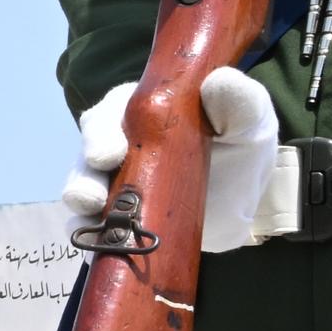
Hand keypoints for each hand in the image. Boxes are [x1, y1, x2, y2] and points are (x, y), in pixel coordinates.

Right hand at [63, 70, 281, 254]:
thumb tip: (219, 83)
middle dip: (84, 177)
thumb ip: (239, 102)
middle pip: (87, 156)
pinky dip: (90, 237)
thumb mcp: (249, 121)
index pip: (109, 114)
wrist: (245, 197)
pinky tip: (96, 247)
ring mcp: (113, 181)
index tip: (110, 155)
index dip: (101, 133)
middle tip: (91, 197)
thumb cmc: (241, 146)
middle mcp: (116, 142)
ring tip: (88, 222)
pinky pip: (94, 226)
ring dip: (82, 209)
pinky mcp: (116, 216)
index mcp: (140, 110)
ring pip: (84, 191)